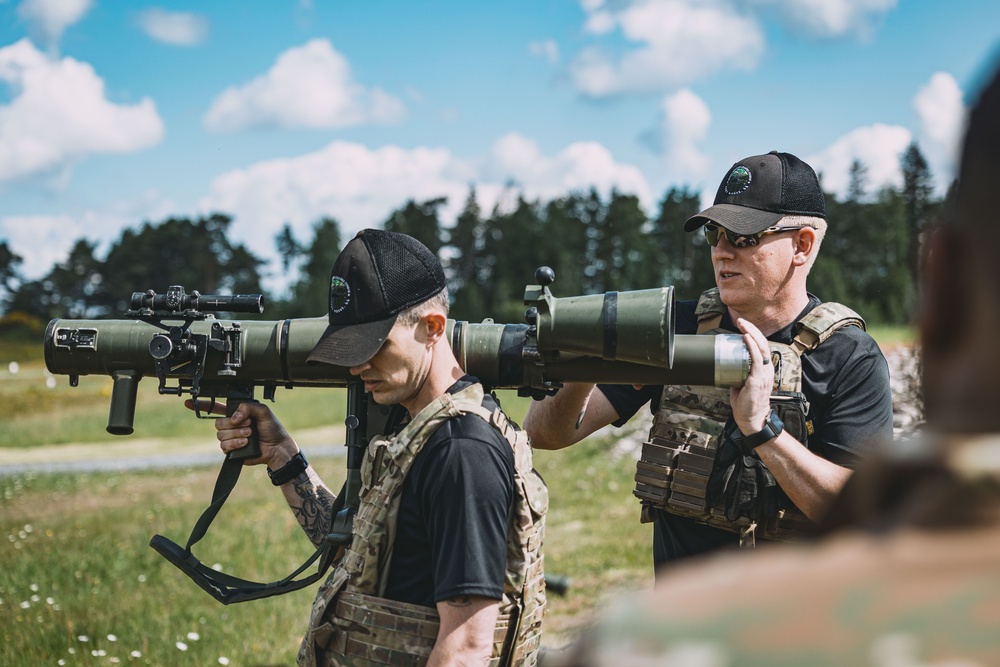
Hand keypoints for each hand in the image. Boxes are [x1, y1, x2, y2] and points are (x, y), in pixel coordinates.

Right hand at [184, 399, 296, 467]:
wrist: (277, 447)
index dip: (203, 405)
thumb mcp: (263, 411)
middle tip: (249, 424)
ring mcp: (231, 438)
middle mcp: (232, 425)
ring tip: (249, 434)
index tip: (189, 403)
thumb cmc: (272, 429)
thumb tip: (234, 417)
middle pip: (218, 423)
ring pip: (221, 435)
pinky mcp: (232, 450)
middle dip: (233, 423)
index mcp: (237, 414)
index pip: (216, 408)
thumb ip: (248, 407)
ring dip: (236, 433)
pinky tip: (245, 443)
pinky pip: (224, 446)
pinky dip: (235, 443)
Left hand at [729, 318, 774, 435]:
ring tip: (743, 324)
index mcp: (764, 369)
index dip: (754, 335)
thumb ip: (736, 374)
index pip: (761, 347)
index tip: (743, 326)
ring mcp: (764, 373)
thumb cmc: (746, 403)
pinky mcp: (758, 379)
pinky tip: (746, 338)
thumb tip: (724, 366)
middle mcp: (767, 369)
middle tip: (741, 321)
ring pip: (761, 347)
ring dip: (751, 333)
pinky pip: (757, 359)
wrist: (751, 418)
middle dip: (752, 329)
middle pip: (762, 343)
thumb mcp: (740, 384)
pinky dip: (752, 346)